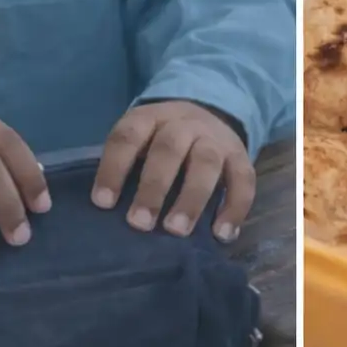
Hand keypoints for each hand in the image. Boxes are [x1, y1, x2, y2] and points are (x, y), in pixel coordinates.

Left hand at [92, 101, 254, 243]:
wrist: (209, 112)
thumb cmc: (161, 139)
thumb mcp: (141, 138)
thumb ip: (127, 164)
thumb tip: (106, 212)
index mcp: (151, 118)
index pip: (128, 137)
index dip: (114, 168)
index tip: (103, 203)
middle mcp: (184, 124)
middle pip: (169, 149)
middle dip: (153, 187)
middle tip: (140, 224)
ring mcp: (215, 139)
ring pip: (206, 163)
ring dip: (191, 198)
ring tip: (177, 231)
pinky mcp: (240, 156)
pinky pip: (243, 180)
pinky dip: (234, 208)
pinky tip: (222, 234)